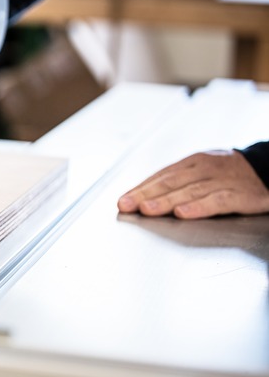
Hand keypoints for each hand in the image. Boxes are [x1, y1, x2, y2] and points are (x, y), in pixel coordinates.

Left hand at [117, 150, 268, 218]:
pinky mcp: (242, 195)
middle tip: (127, 205)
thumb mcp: (202, 172)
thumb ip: (176, 183)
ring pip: (190, 191)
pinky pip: (218, 200)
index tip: (122, 202)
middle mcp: (205, 169)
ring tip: (147, 209)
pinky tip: (184, 213)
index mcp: (193, 163)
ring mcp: (223, 181)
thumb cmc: (228, 175)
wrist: (268, 169)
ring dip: (166, 201)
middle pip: (171, 182)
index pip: (161, 176)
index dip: (140, 189)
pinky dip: (200, 207)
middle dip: (146, 195)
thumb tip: (141, 197)